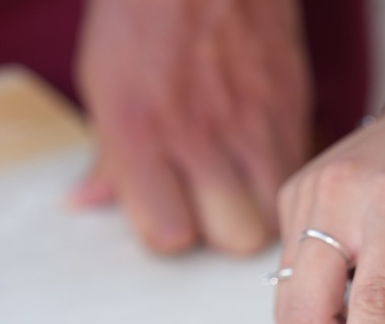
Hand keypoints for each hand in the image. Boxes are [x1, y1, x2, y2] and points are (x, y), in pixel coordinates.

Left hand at [73, 0, 311, 255]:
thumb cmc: (147, 10)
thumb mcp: (103, 78)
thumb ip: (106, 154)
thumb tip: (89, 202)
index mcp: (141, 130)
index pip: (167, 234)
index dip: (169, 229)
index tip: (168, 210)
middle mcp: (199, 135)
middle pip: (233, 240)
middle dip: (223, 230)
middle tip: (210, 202)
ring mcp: (253, 127)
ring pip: (274, 220)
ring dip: (258, 215)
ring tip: (241, 188)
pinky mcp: (291, 113)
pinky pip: (295, 180)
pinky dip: (280, 181)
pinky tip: (261, 158)